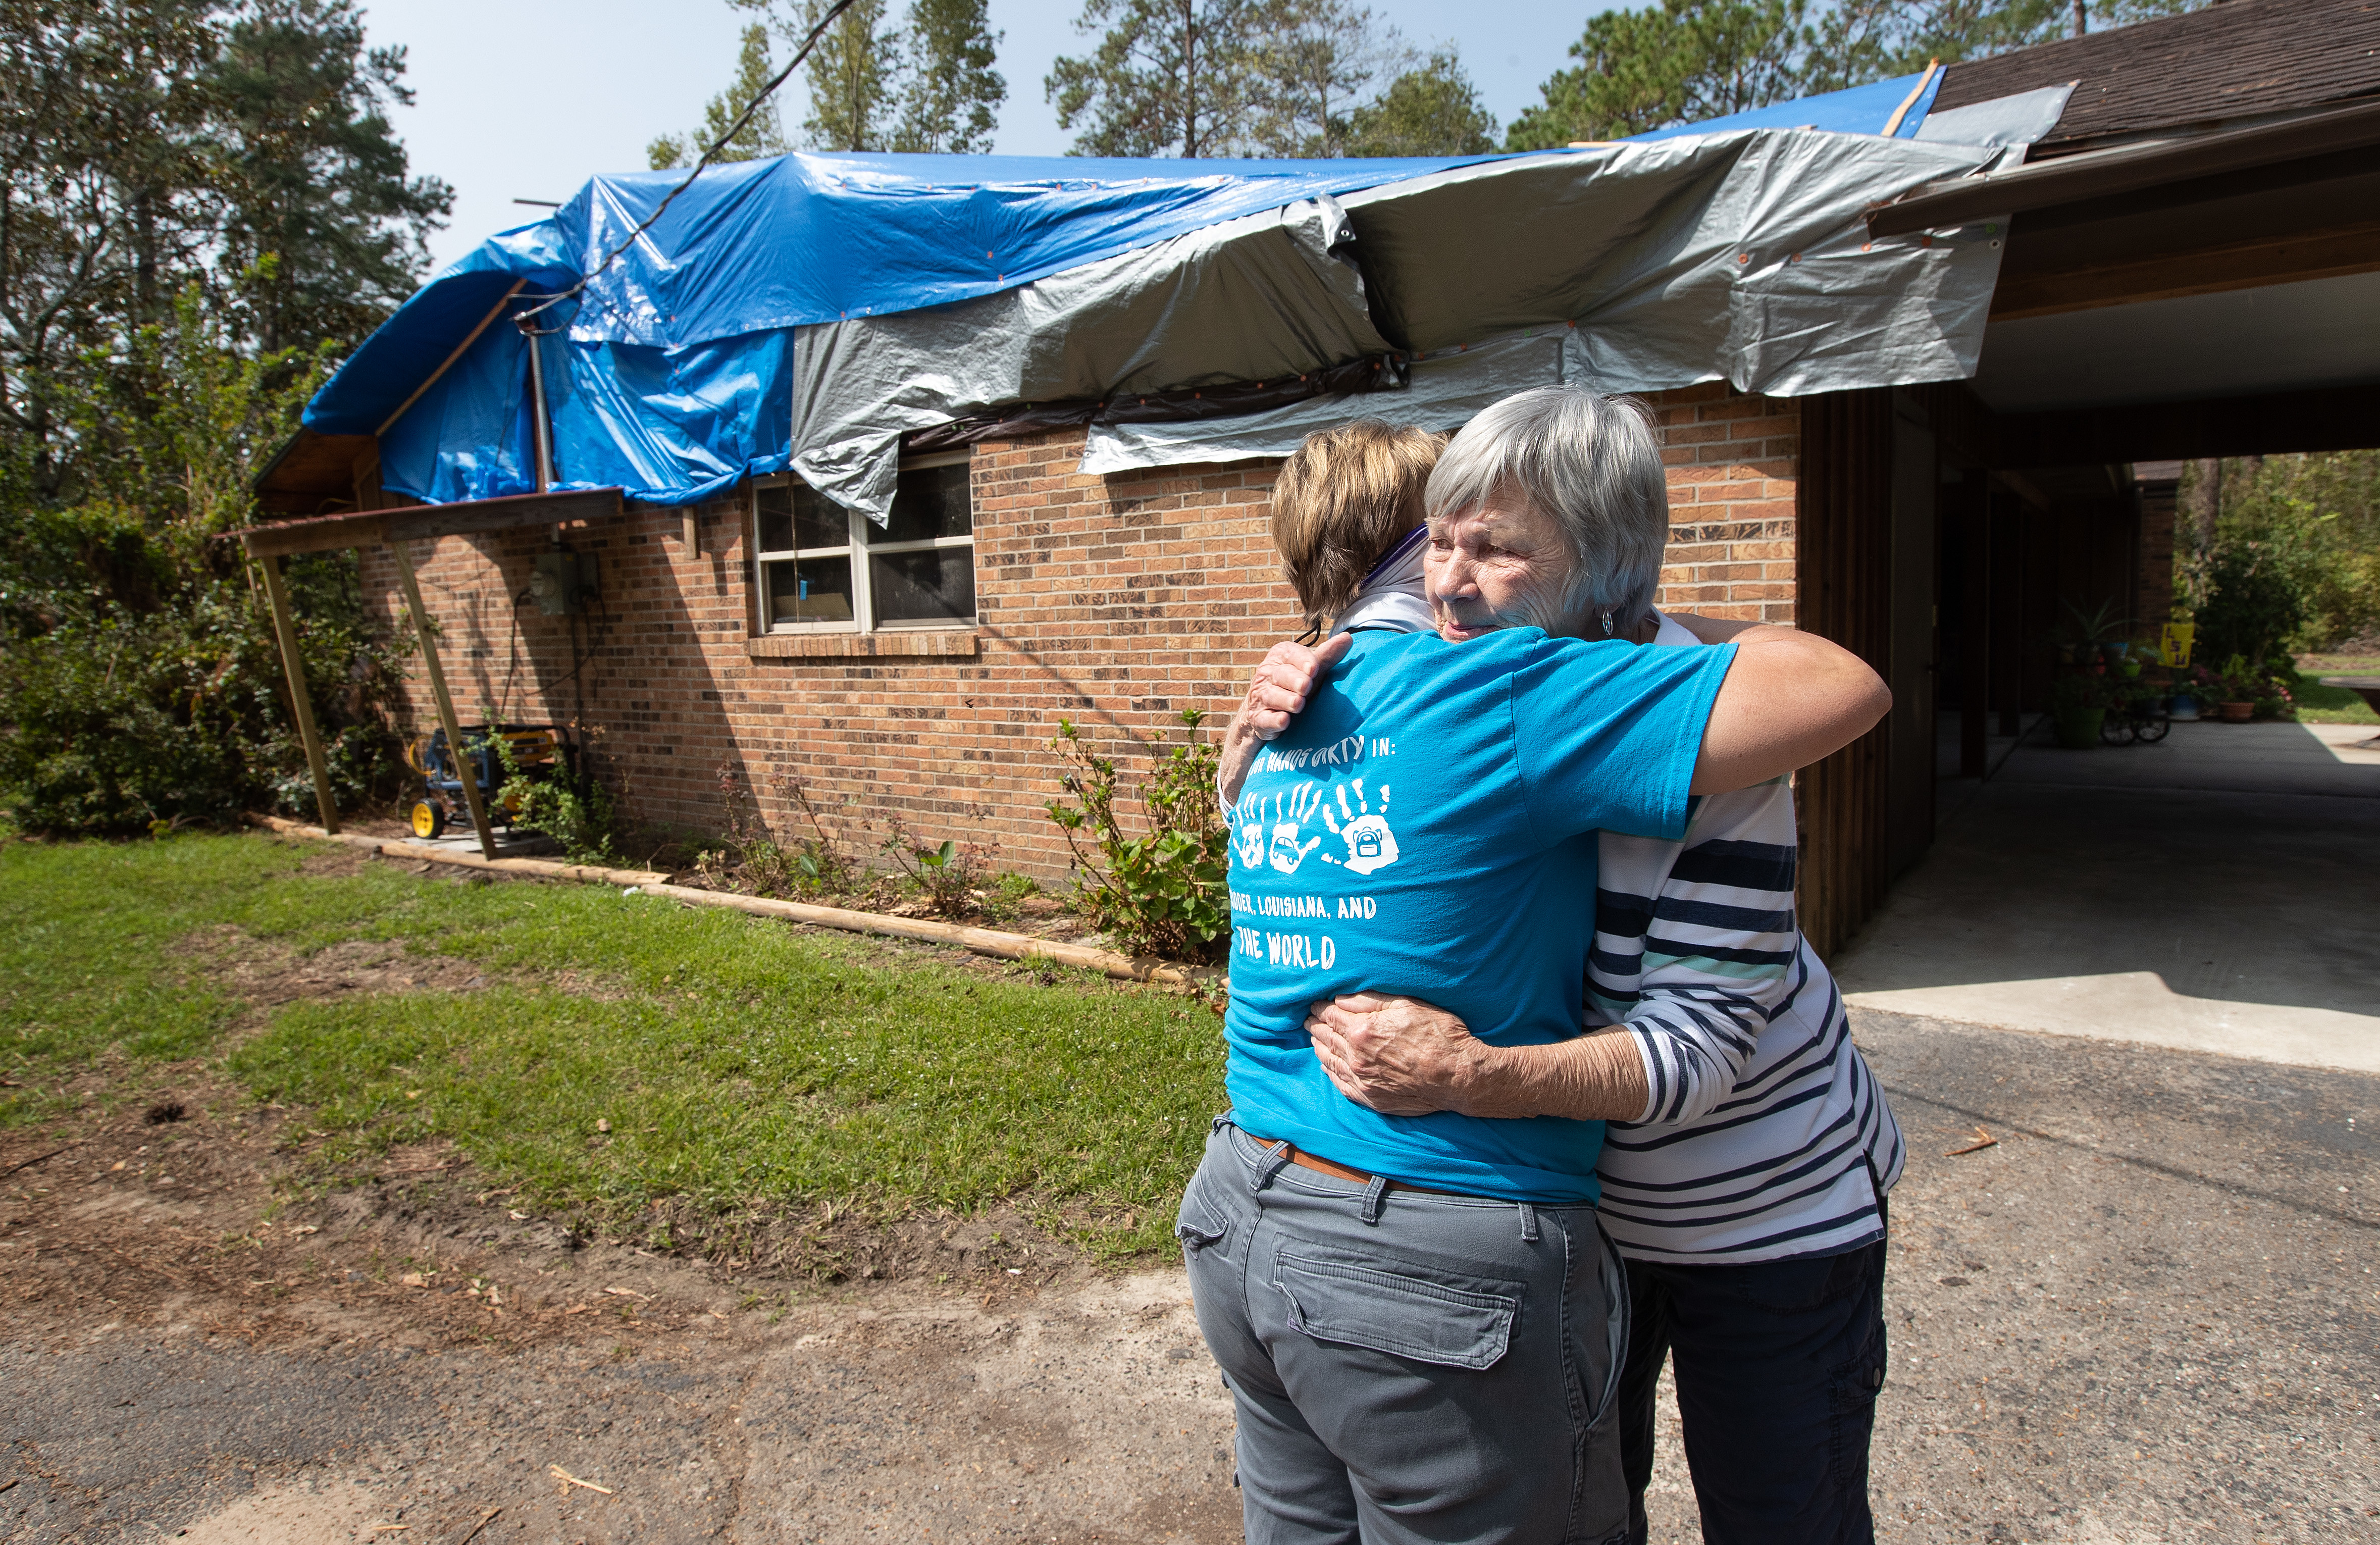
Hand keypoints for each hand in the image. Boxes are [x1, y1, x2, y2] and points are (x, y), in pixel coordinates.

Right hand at [1218, 632, 1351, 805]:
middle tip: (1306, 686)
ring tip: (1299, 703)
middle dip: (1294, 680)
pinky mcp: (1258, 719)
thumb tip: (1347, 638)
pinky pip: (1264, 719)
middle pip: (1280, 674)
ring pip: (1271, 696)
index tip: (1314, 668)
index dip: (1302, 661)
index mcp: (1280, 656)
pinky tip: (1284, 721)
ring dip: (1286, 700)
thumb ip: (1328, 655)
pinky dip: (1274, 720)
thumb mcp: (1311, 670)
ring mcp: (1260, 697)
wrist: (1266, 711)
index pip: (1290, 654)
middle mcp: (1267, 674)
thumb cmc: (1295, 685)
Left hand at [1306, 993, 1492, 1116]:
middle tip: (1308, 1020)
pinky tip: (1327, 1065)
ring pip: (1329, 1061)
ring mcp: (1362, 1080)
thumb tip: (1340, 998)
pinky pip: (1340, 1084)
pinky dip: (1330, 1072)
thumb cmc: (1439, 1035)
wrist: (1458, 1076)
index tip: (1314, 1004)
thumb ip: (1370, 1001)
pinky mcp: (1371, 1098)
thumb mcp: (1407, 1005)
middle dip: (1315, 1026)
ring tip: (1313, 1038)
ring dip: (1319, 1047)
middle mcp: (1356, 1057)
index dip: (1320, 1008)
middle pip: (1326, 1038)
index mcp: (1363, 1030)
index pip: (1331, 1015)